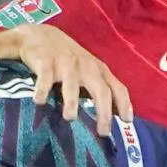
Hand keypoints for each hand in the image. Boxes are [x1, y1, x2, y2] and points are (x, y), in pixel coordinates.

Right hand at [0, 24, 131, 134]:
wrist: (38, 34)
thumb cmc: (67, 59)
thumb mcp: (88, 70)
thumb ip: (100, 88)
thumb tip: (115, 114)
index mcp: (98, 70)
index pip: (117, 88)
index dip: (124, 103)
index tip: (127, 121)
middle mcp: (86, 66)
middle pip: (100, 90)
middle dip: (103, 111)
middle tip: (102, 132)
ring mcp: (66, 63)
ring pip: (72, 84)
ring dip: (71, 101)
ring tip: (70, 118)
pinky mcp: (45, 60)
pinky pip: (45, 76)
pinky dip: (42, 88)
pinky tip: (39, 102)